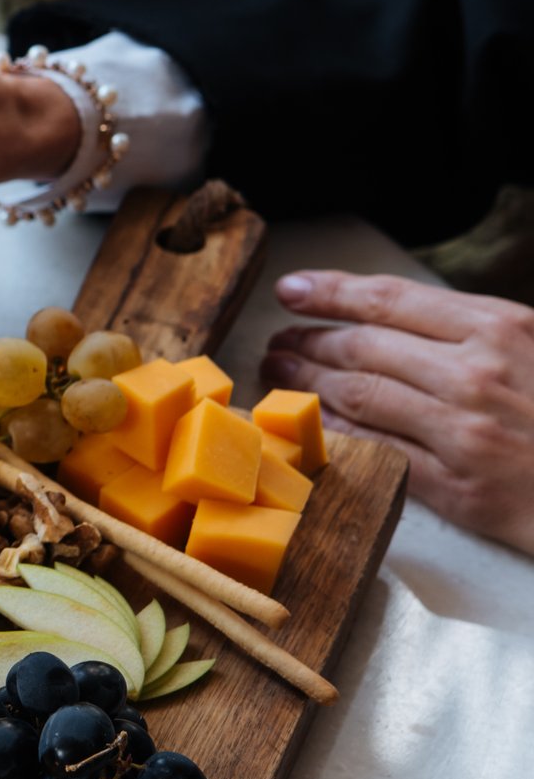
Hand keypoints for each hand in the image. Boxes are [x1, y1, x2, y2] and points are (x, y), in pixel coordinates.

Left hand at [262, 272, 533, 554]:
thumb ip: (476, 329)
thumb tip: (394, 315)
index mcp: (501, 329)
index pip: (389, 300)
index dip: (329, 291)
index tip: (290, 290)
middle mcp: (476, 376)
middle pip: (362, 347)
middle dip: (306, 341)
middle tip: (276, 341)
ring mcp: (464, 433)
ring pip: (358, 397)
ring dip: (306, 384)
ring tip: (280, 375)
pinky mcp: (460, 488)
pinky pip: (378, 451)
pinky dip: (336, 433)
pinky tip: (313, 423)